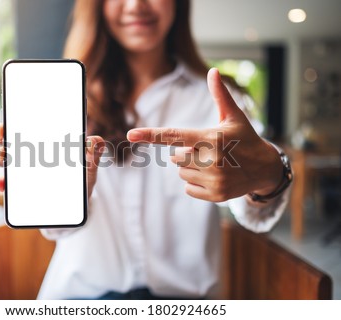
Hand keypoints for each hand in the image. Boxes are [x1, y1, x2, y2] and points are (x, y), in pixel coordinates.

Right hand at [0, 122, 104, 197]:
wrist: (76, 207)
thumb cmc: (81, 181)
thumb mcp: (89, 168)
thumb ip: (93, 155)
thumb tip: (95, 141)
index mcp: (43, 141)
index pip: (22, 124)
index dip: (11, 118)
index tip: (8, 120)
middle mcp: (27, 153)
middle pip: (5, 137)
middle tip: (2, 135)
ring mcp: (20, 172)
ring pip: (0, 158)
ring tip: (3, 159)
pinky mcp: (17, 191)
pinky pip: (5, 185)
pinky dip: (2, 184)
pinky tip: (3, 184)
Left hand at [127, 68, 282, 202]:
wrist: (265, 169)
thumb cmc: (245, 138)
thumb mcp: (234, 117)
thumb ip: (220, 96)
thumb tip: (212, 71)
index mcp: (212, 138)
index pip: (174, 135)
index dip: (150, 134)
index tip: (130, 134)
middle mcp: (213, 160)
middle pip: (176, 157)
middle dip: (186, 152)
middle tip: (207, 151)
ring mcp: (215, 179)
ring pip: (181, 173)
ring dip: (191, 168)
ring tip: (213, 164)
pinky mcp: (216, 195)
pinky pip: (188, 188)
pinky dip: (196, 183)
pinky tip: (214, 177)